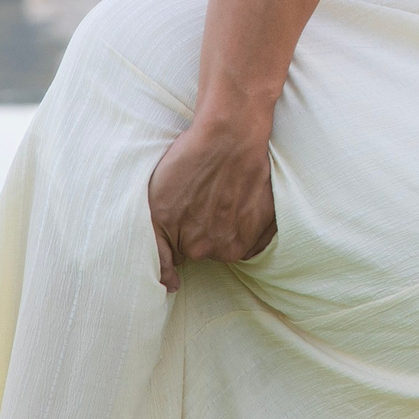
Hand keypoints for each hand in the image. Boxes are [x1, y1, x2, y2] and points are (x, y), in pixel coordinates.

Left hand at [145, 112, 278, 291]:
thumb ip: (158, 248)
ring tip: (222, 194)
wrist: (230, 135)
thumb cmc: (190, 159)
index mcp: (186, 244)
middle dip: (199, 230)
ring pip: (226, 245)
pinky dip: (247, 225)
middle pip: (202, 250)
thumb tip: (170, 284)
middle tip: (202, 197)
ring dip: (224, 227)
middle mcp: (211, 248)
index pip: (176, 258)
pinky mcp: (262, 229)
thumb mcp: (155, 201)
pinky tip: (241, 199)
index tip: (183, 226)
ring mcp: (239, 240)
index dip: (177, 237)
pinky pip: (251, 241)